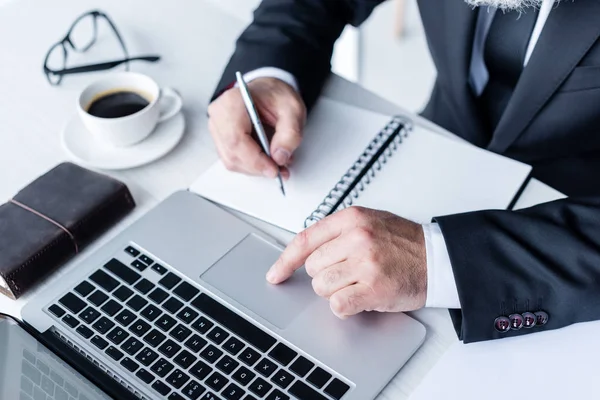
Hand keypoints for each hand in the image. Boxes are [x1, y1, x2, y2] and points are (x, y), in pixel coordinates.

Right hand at [207, 77, 305, 178]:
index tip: (273, 169)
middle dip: (258, 167)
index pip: (236, 139)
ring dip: (255, 169)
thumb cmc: (275, 95)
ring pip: (231, 160)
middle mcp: (219, 115)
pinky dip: (250, 165)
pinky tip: (265, 161)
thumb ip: (290, 133)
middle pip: (232, 154)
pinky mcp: (221, 139)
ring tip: (276, 165)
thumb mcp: (292, 110)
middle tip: (280, 169)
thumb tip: (279, 157)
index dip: (255, 160)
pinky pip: (232, 159)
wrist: (268, 91)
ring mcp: (217, 128)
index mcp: (232, 102)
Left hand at [266, 207, 427, 318]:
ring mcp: (366, 263)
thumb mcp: (369, 222)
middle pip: (313, 268)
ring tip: (360, 283)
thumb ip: (337, 232)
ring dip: (336, 291)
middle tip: (349, 273)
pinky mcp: (374, 288)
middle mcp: (357, 238)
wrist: (438, 258)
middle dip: (326, 275)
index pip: (305, 240)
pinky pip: (338, 304)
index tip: (275, 275)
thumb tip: (305, 251)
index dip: (285, 260)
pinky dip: (345, 306)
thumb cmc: (404, 242)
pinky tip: (361, 297)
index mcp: (351, 218)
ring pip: (322, 287)